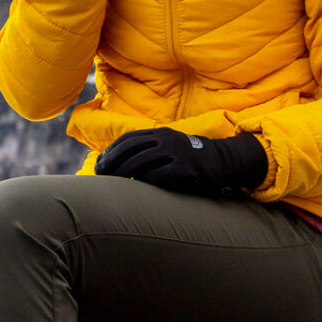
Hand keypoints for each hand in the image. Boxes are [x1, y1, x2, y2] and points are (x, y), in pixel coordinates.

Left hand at [96, 127, 268, 196]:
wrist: (222, 161)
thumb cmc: (189, 157)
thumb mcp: (169, 145)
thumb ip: (147, 148)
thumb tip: (116, 161)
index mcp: (160, 133)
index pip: (128, 139)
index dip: (111, 151)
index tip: (99, 164)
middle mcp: (167, 140)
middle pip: (130, 149)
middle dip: (112, 162)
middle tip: (100, 175)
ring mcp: (177, 153)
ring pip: (141, 162)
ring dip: (123, 174)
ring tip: (112, 183)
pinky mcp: (185, 170)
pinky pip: (158, 176)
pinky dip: (143, 181)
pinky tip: (135, 188)